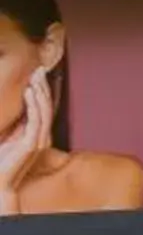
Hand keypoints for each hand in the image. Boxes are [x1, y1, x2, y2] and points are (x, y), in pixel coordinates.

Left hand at [0, 71, 44, 214]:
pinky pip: (36, 120)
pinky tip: (30, 93)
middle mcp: (40, 137)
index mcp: (35, 136)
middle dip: (42, 87)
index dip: (41, 92)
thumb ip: (13, 127)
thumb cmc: (1, 164)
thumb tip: (14, 110)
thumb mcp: (6, 140)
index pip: (42, 109)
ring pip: (43, 111)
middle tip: (39, 70)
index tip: (37, 76)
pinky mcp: (32, 144)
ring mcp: (38, 141)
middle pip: (45, 107)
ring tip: (35, 78)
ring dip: (39, 92)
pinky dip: (34, 105)